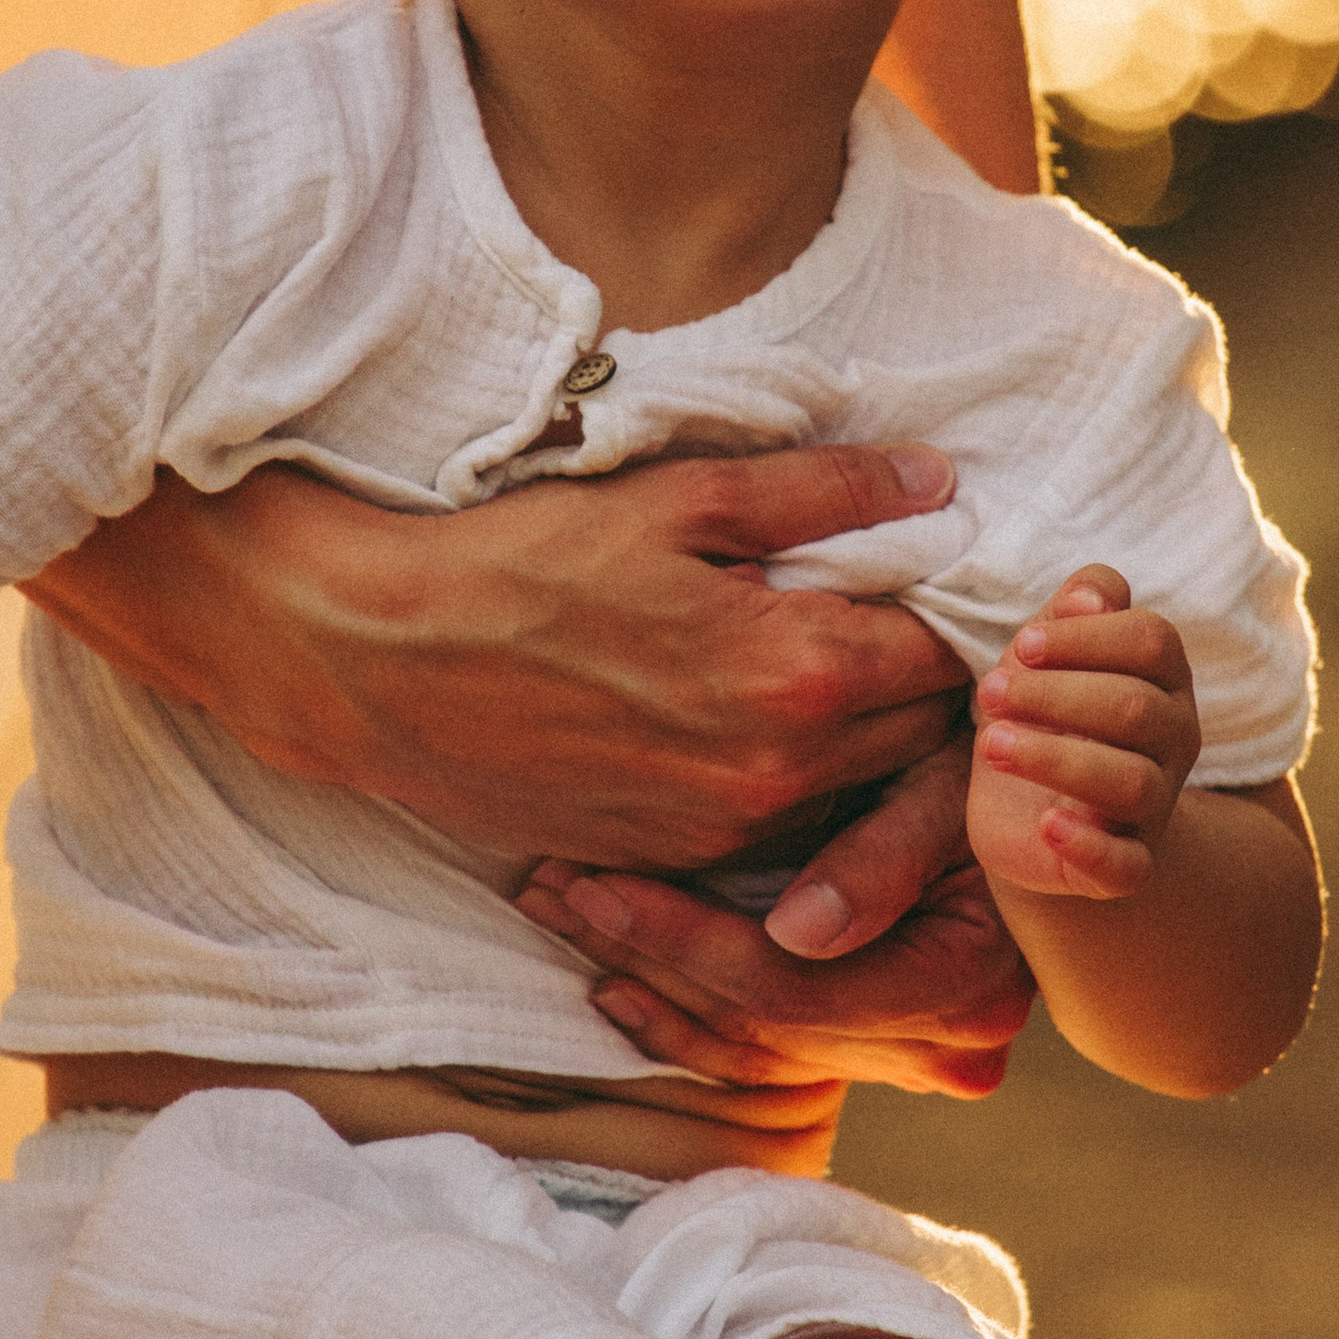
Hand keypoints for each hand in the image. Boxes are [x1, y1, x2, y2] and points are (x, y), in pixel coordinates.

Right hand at [28, 444, 972, 867]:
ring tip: (826, 662)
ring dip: (866, 737)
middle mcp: (778, 770)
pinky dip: (793, 781)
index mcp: (797, 672)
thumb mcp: (677, 498)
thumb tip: (936, 483)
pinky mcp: (672, 855)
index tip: (946, 574)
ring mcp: (725, 827)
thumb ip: (821, 492)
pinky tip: (747, 718)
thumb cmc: (520, 563)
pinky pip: (780, 826)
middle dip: (927, 680)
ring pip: (857, 790)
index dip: (960, 610)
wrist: (378, 665)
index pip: (950, 654)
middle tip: (896, 613)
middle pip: (921, 736)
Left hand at [515, 744, 1033, 1098]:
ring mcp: (912, 1055)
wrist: (1039, 778)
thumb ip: (883, 856)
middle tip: (550, 890)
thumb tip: (799, 935)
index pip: (794, 989)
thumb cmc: (988, 752)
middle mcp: (948, 1043)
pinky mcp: (877, 1044)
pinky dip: (684, 1020)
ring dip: (649, 988)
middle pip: (762, 1030)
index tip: (595, 884)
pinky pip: (766, 1057)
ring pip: (752, 1050)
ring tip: (562, 916)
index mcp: (965, 979)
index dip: (687, 942)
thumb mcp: (944, 779)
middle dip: (647, 960)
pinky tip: (614, 981)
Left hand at [968, 566, 1202, 901]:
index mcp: (1162, 678)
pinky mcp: (1127, 865)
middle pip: (1135, 709)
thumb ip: (1072, 612)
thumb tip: (1087, 595)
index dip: (1086, 638)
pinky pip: (1127, 865)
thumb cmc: (1045, 716)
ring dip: (1054, 758)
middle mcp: (1174, 739)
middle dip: (1055, 696)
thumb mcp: (1047, 656)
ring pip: (1131, 782)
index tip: (1024, 646)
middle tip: (989, 693)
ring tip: (993, 746)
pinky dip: (1089, 847)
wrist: (1030, 816)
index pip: (1152, 641)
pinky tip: (1047, 825)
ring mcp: (1155, 805)